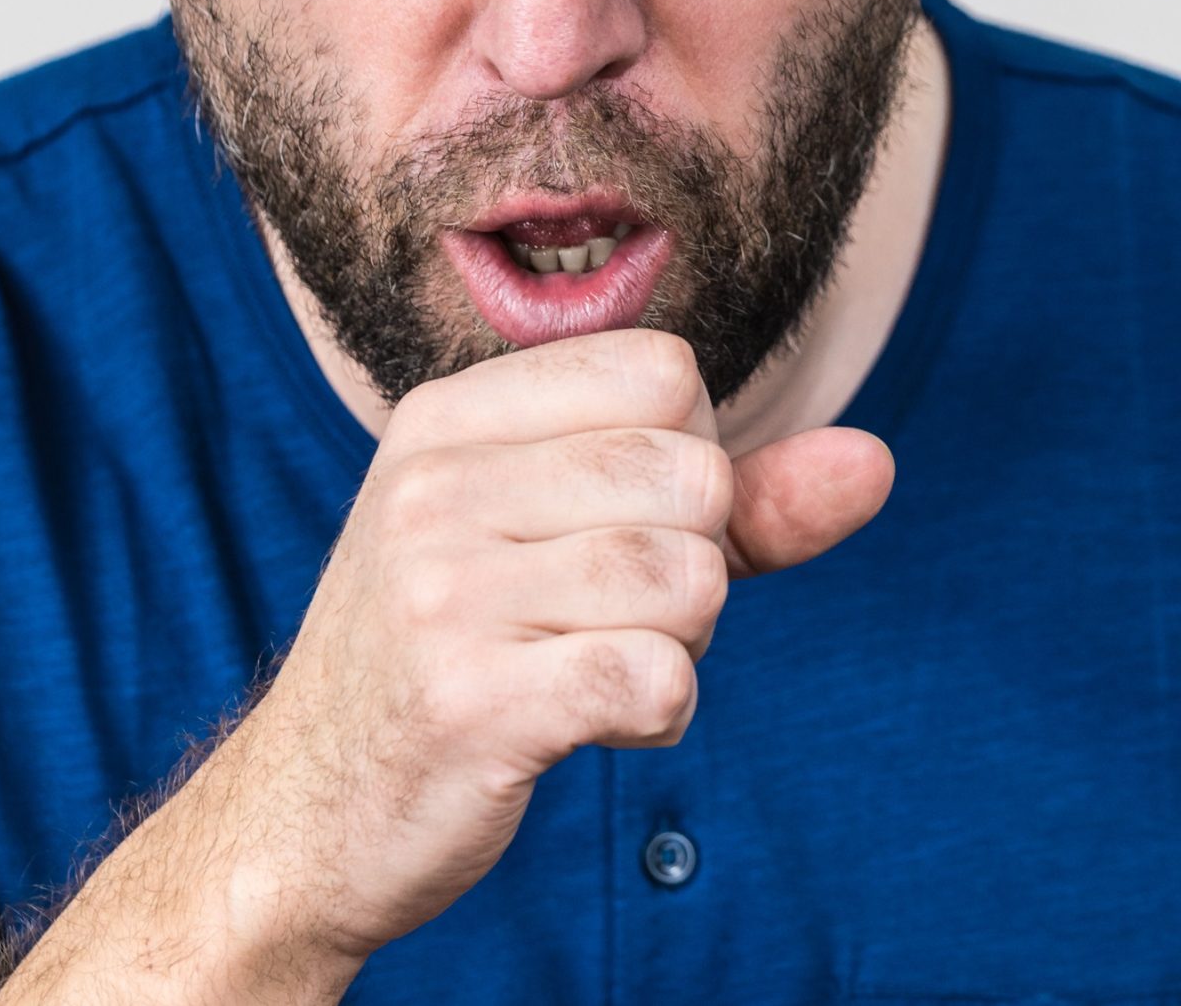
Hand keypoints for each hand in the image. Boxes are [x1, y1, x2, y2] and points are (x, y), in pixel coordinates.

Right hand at [230, 328, 894, 967]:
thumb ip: (731, 495)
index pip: (664, 370)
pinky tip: (592, 718)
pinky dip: (660, 711)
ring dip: (680, 641)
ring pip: (687, 577)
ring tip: (593, 662)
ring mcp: (441, 591)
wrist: (306, 811)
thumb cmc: (458, 651)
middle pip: (692, 472)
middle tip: (606, 610)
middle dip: (694, 558)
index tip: (618, 521)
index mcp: (449, 416)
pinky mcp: (469, 702)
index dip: (688, 455)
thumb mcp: (559, 537)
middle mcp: (435, 485)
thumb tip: (875, 461)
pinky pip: (660, 678)